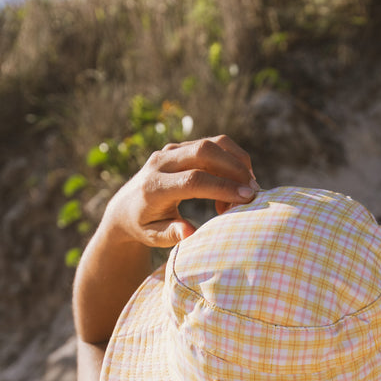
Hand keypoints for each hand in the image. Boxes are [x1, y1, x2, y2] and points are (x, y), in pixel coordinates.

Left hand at [100, 135, 258, 248]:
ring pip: (212, 143)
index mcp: (154, 187)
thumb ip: (171, 234)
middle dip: (235, 169)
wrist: (125, 207)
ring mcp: (171, 151)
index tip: (247, 197)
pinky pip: (213, 145)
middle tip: (255, 191)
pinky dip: (231, 160)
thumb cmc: (144, 226)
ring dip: (237, 162)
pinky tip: (236, 183)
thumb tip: (190, 232)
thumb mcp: (153, 237)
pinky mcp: (181, 147)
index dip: (223, 187)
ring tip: (247, 188)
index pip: (194, 180)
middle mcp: (161, 162)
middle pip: (205, 152)